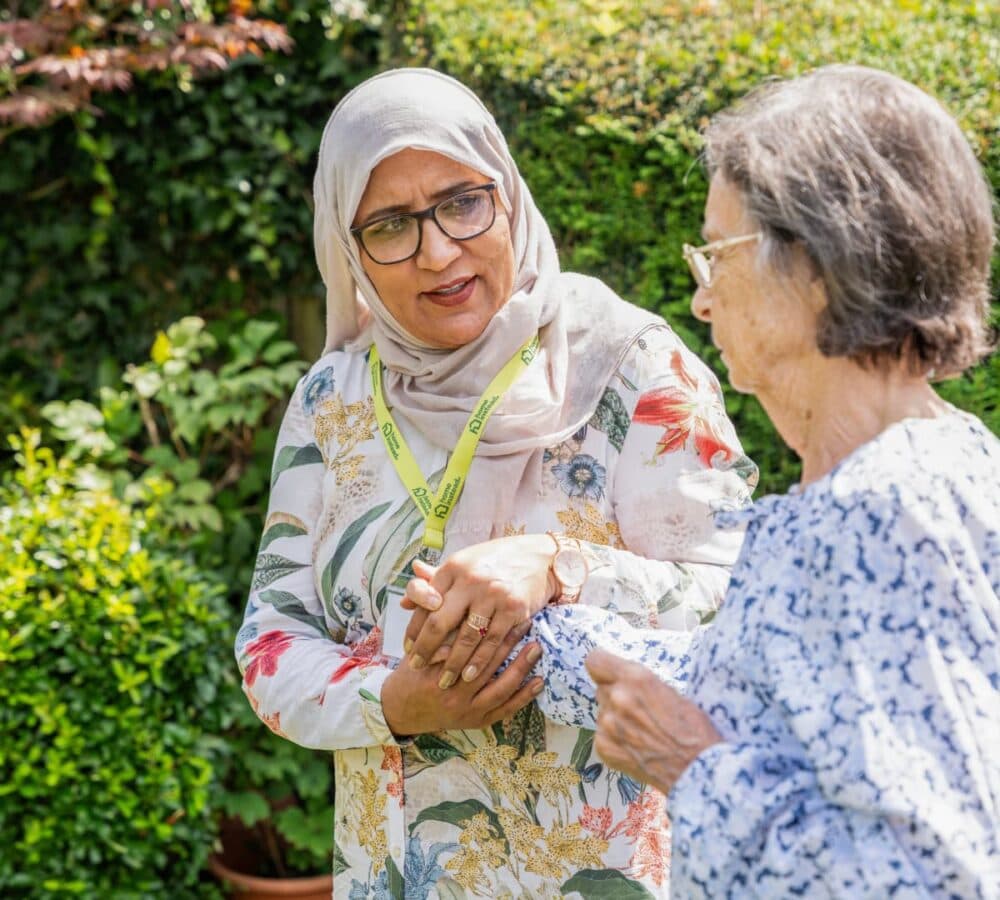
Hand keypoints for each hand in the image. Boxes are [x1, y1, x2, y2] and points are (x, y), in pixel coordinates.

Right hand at [381, 620, 542, 734]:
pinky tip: (539, 681)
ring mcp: (467, 711)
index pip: (468, 647)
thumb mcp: (415, 646)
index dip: (488, 628)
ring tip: (537, 648)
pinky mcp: (478, 722)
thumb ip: (429, 624)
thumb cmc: (413, 671)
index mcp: (437, 672)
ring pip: (500, 689)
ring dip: (521, 668)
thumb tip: (439, 595)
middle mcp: (453, 694)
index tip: (504, 610)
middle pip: (487, 666)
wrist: (402, 709)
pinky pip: (505, 710)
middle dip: (509, 643)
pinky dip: (523, 696)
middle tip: (528, 622)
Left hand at [401, 535, 557, 689]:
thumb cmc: (496, 561)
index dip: (414, 628)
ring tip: (443, 680)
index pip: (424, 601)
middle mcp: (470, 579)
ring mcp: (493, 594)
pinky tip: (469, 674)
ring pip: (466, 637)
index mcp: (454, 566)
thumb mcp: (463, 564)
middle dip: (425, 649)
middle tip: (417, 667)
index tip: (408, 648)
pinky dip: (480, 661)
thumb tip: (404, 602)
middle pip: (439, 622)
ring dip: (453, 663)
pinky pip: (492, 641)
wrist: (540, 557)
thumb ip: (434, 582)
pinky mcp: (513, 608)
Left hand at [586, 648, 721, 794]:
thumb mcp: (670, 691)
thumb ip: (640, 683)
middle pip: (601, 688)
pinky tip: (636, 747)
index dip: (602, 667)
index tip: (608, 673)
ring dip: (615, 718)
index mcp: (636, 677)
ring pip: (602, 712)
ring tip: (641, 732)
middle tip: (638, 711)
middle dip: (615, 696)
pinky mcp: (603, 746)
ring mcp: (608, 723)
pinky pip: (601, 735)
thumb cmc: (693, 730)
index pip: (595, 660)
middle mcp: (618, 697)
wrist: (698, 770)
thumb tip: (621, 680)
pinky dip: (615, 740)